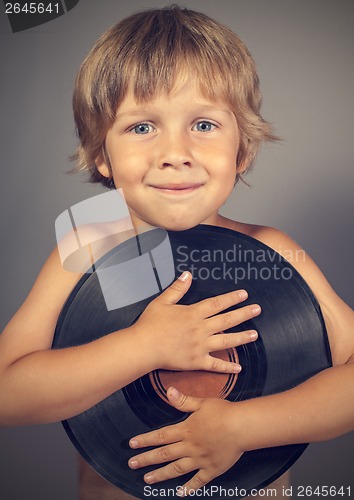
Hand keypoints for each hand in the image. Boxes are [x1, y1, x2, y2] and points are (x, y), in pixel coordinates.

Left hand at [128, 387, 242, 495]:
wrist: (242, 427)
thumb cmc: (223, 412)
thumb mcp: (202, 402)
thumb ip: (184, 400)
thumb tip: (169, 390)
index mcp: (186, 430)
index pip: (161, 435)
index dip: (145, 440)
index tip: (132, 444)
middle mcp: (190, 446)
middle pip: (164, 454)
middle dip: (146, 459)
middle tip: (131, 464)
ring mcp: (200, 460)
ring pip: (176, 469)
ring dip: (161, 475)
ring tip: (147, 479)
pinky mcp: (212, 469)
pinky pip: (198, 481)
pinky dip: (188, 488)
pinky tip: (180, 493)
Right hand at [132, 271, 260, 372]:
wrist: (143, 347)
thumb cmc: (150, 324)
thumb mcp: (162, 302)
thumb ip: (177, 288)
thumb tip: (187, 274)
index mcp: (193, 313)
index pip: (217, 303)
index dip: (232, 298)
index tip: (244, 294)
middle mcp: (200, 329)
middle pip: (226, 320)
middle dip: (243, 313)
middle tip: (257, 309)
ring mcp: (200, 346)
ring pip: (226, 341)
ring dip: (242, 337)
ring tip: (255, 335)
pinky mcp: (196, 362)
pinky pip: (215, 365)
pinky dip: (227, 367)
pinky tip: (238, 367)